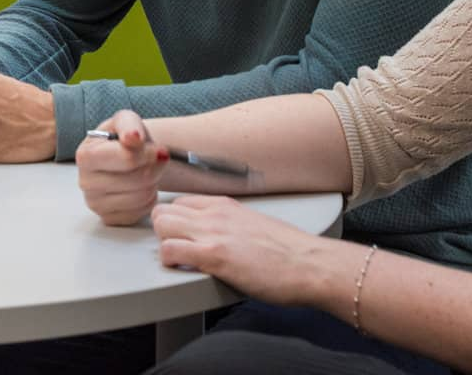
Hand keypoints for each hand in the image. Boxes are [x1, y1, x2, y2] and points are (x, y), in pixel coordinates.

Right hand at [76, 109, 168, 224]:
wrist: (123, 156)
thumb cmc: (123, 138)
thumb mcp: (125, 121)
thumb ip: (130, 125)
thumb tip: (133, 137)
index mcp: (85, 155)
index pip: (127, 159)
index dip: (148, 153)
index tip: (156, 149)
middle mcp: (85, 182)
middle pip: (138, 180)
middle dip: (153, 168)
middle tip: (153, 160)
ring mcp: (95, 203)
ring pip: (142, 197)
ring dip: (152, 183)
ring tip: (146, 171)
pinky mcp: (108, 218)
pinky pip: (141, 212)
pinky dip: (148, 199)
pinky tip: (141, 187)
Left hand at [149, 194, 344, 308]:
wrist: (311, 265)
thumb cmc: (290, 253)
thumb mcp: (254, 226)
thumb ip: (232, 226)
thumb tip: (222, 237)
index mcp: (225, 206)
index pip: (180, 202)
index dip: (174, 221)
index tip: (177, 235)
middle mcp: (214, 214)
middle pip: (163, 210)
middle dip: (162, 231)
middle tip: (175, 249)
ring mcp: (212, 233)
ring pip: (160, 225)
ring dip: (163, 243)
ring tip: (179, 260)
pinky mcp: (213, 256)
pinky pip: (169, 251)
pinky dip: (169, 261)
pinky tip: (182, 269)